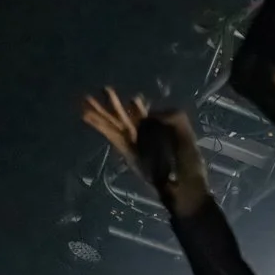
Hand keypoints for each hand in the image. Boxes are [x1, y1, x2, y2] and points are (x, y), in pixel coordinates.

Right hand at [81, 88, 209, 217]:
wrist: (183, 185)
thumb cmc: (188, 163)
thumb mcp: (186, 134)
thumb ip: (173, 117)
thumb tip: (152, 112)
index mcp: (158, 129)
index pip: (143, 114)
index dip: (137, 105)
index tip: (135, 99)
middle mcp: (144, 135)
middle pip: (125, 116)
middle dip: (114, 104)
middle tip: (104, 89)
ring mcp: (134, 144)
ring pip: (114, 123)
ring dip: (101, 112)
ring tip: (86, 99)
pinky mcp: (127, 152)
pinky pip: (111, 135)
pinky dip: (99, 125)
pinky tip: (86, 115)